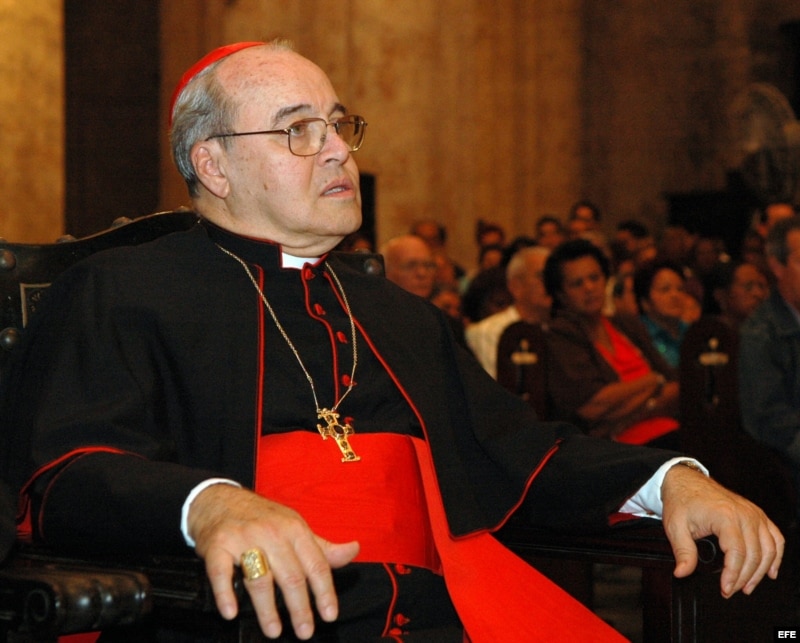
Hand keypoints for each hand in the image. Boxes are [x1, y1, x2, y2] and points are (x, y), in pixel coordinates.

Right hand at [187, 483, 359, 639]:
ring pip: (260, 579)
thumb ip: (322, 547)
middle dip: (300, 608)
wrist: (219, 500)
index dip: (325, 592)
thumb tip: (354, 550)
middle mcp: (272, 532)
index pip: (316, 564)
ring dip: (268, 609)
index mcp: (295, 529)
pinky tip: (232, 612)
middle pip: (291, 576)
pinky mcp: (218, 544)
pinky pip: (221, 572)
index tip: (329, 614)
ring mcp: (244, 538)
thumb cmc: (262, 518)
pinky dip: (226, 594)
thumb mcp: (295, 527)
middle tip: (305, 631)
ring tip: (274, 630)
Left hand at [661, 463, 783, 596]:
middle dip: (744, 577)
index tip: (725, 589)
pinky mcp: (757, 514)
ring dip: (761, 571)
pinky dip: (776, 556)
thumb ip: (682, 551)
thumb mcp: (675, 526)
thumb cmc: (681, 499)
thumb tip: (682, 572)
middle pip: (754, 554)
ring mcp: (753, 513)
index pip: (737, 553)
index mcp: (725, 516)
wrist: (685, 480)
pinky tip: (771, 570)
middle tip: (731, 590)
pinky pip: (775, 537)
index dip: (733, 575)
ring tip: (748, 586)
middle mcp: (744, 514)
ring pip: (769, 549)